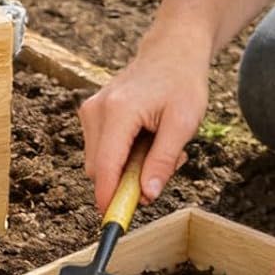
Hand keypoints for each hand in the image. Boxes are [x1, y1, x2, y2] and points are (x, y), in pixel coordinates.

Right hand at [79, 31, 209, 210]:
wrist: (171, 50)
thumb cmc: (181, 83)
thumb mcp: (183, 124)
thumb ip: (161, 161)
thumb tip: (145, 194)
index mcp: (118, 112)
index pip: (105, 167)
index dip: (109, 198)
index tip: (114, 223)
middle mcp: (96, 111)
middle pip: (99, 170)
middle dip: (127, 181)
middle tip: (164, 165)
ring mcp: (91, 111)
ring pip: (100, 163)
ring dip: (127, 168)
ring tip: (158, 144)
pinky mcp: (91, 113)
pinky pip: (102, 150)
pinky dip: (122, 155)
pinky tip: (145, 137)